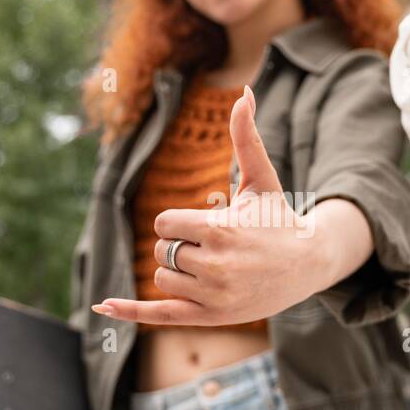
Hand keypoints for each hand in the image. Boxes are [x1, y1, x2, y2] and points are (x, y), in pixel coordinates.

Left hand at [92, 85, 344, 325]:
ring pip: (163, 279)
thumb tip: (245, 92)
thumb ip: (246, 138)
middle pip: (162, 251)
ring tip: (215, 268)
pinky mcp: (211, 317)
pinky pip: (160, 315)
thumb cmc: (279, 219)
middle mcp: (214, 265)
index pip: (164, 224)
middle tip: (215, 247)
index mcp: (219, 230)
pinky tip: (100, 306)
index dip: (178, 222)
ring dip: (179, 271)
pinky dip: (130, 312)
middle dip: (180, 246)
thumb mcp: (262, 178)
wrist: (309, 265)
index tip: (203, 224)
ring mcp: (213, 296)